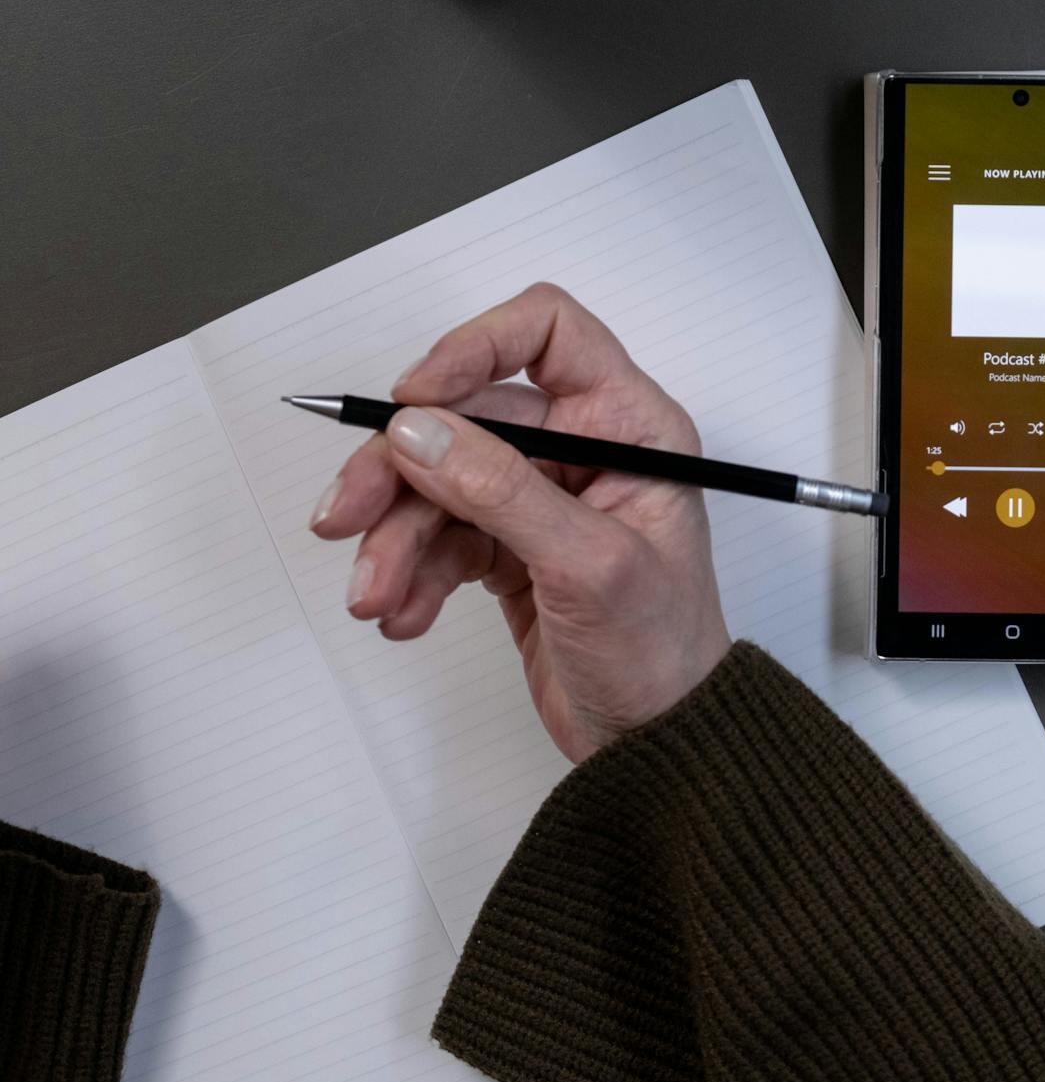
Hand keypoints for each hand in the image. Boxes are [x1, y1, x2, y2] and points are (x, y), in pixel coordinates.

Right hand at [309, 283, 730, 761]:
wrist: (659, 749)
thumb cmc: (663, 654)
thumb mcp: (589, 565)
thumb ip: (502, 491)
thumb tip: (419, 432)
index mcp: (628, 423)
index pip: (547, 332)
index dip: (473, 347)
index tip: (412, 397)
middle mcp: (583, 446)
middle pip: (465, 415)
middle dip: (398, 469)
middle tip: (343, 516)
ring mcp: (539, 497)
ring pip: (437, 479)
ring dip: (393, 538)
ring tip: (374, 597)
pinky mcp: (506, 546)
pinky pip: (437, 535)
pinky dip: (409, 573)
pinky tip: (404, 615)